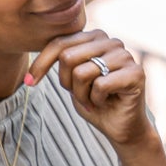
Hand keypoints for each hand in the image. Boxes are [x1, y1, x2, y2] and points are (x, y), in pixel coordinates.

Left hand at [31, 30, 153, 150]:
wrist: (121, 128)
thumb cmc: (95, 101)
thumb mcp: (71, 77)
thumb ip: (63, 57)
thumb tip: (35, 39)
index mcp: (96, 38)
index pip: (59, 43)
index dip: (41, 64)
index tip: (29, 83)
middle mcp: (112, 42)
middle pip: (68, 57)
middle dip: (66, 83)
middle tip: (79, 96)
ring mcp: (126, 56)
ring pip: (82, 72)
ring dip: (81, 94)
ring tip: (92, 100)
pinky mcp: (136, 73)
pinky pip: (100, 85)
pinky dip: (96, 100)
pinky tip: (105, 102)